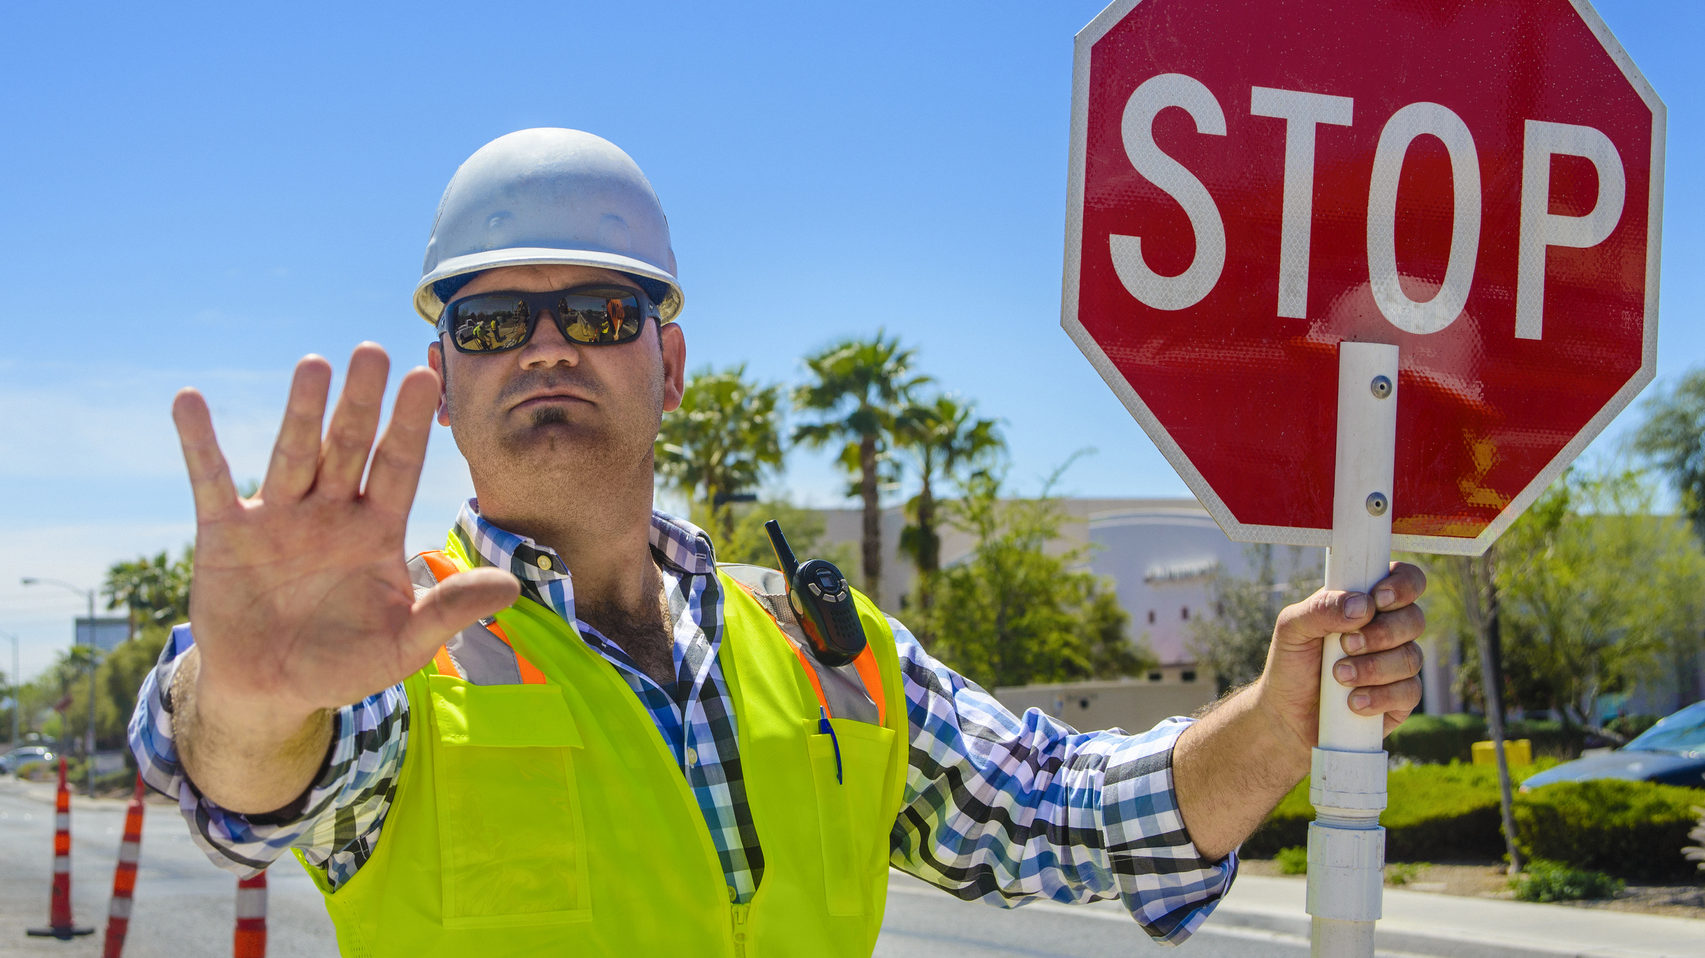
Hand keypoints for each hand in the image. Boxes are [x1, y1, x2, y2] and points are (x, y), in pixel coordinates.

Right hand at [173, 344, 518, 733]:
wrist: (273, 690)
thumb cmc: (345, 663)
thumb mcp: (404, 643)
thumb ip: (450, 610)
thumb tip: (512, 588)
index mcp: (377, 528)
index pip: (399, 467)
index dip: (410, 426)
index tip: (426, 378)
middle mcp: (331, 511)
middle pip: (349, 446)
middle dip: (361, 403)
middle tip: (372, 352)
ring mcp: (278, 517)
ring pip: (294, 454)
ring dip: (301, 411)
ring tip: (314, 365)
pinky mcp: (225, 533)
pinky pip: (211, 481)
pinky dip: (200, 443)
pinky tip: (190, 400)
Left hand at [1255, 562, 1426, 753]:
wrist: (1286, 716)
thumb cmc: (1291, 664)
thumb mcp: (1293, 628)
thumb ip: (1322, 608)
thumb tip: (1362, 605)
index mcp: (1366, 604)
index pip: (1405, 580)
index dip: (1402, 584)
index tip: (1378, 599)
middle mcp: (1388, 631)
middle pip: (1414, 619)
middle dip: (1382, 633)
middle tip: (1346, 645)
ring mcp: (1397, 665)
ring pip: (1412, 658)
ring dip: (1374, 667)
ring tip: (1339, 676)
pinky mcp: (1400, 699)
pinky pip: (1409, 692)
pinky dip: (1380, 696)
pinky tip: (1353, 702)